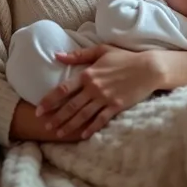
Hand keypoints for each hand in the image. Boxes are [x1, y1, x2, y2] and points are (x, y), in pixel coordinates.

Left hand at [35, 45, 160, 139]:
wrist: (148, 68)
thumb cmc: (124, 57)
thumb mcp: (101, 51)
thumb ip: (78, 55)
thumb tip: (57, 55)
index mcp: (88, 74)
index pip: (63, 89)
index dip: (50, 100)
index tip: (39, 109)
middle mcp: (94, 88)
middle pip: (70, 106)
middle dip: (56, 117)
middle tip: (45, 125)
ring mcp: (105, 99)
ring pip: (82, 115)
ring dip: (69, 125)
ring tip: (58, 133)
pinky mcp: (116, 106)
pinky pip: (100, 120)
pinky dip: (91, 128)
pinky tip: (83, 135)